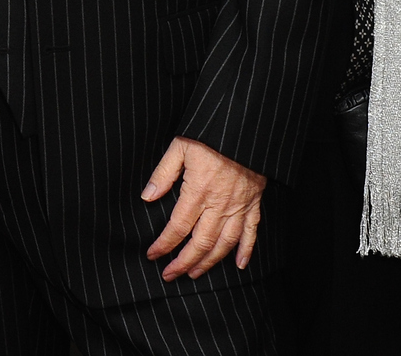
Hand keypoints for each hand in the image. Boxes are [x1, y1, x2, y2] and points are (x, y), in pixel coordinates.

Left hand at [141, 137, 265, 280]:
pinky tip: (238, 264)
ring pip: (224, 243)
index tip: (153, 255)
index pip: (177, 227)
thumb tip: (147, 197)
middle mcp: (219, 204)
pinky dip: (246, 250)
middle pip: (200, 242)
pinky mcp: (253, 202)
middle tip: (170, 274)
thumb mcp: (180, 147)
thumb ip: (163, 174)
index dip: (164, 245)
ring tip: (195, 273)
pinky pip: (251, 231)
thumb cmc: (210, 134)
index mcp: (198, 191)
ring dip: (209, 262)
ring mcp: (238, 205)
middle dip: (184, 262)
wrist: (245, 126)